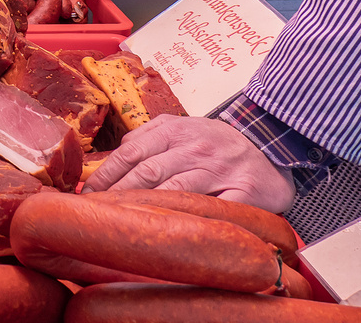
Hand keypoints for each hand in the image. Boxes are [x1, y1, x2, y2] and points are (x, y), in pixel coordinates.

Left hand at [85, 115, 296, 212]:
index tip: (87, 195)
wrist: (272, 145)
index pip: (131, 153)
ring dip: (147, 209)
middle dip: (117, 195)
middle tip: (98, 215)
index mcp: (175, 130)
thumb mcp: (181, 127)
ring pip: (176, 190)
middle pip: (147, 172)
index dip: (105, 175)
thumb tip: (113, 155)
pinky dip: (194, 220)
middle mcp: (195, 147)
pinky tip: (173, 233)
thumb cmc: (217, 142)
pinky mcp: (245, 190)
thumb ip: (148, 136)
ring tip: (125, 226)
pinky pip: (215, 209)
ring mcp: (220, 168)